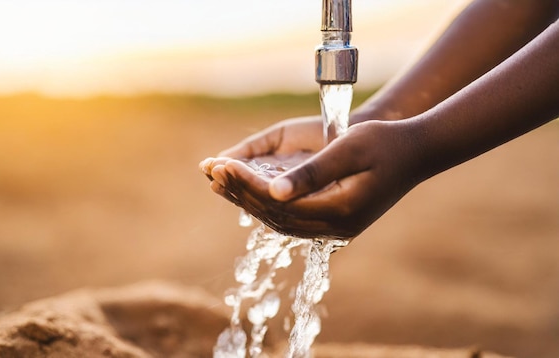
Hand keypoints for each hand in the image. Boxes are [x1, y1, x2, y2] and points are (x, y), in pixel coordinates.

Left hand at [201, 119, 424, 238]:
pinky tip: (249, 191)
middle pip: (275, 216)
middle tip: (213, 170)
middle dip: (241, 192)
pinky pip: (291, 219)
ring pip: (280, 221)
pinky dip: (266, 205)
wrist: (415, 153)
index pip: (279, 203)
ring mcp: (335, 228)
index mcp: (339, 211)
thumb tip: (274, 192)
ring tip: (221, 180)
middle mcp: (335, 227)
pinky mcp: (334, 221)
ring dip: (249, 201)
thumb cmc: (384, 144)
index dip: (247, 184)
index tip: (224, 163)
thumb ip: (313, 173)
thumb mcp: (349, 150)